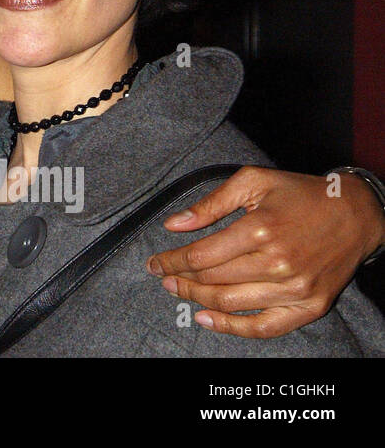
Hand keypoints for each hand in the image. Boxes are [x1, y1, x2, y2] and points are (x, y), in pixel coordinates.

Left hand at [145, 166, 384, 337]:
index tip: (153, 262)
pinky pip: (265, 327)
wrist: (356, 214)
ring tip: (178, 291)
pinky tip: (207, 319)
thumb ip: (210, 204)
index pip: (201, 255)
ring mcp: (295, 288)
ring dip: (197, 300)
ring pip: (231, 303)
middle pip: (212, 280)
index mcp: (260, 229)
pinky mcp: (310, 306)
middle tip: (162, 276)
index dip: (171, 261)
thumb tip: (173, 224)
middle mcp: (277, 263)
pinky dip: (232, 328)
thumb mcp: (253, 182)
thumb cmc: (300, 194)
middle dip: (179, 280)